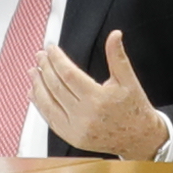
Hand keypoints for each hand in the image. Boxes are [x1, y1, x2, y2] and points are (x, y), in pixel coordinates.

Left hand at [30, 26, 169, 162]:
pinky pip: (50, 119)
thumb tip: (115, 35)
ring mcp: (76, 129)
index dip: (57, 59)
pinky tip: (34, 92)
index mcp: (98, 99)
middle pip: (56, 87)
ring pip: (49, 104)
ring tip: (33, 71)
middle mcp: (84, 116)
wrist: (139, 138)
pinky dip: (40, 105)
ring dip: (38, 86)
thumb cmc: (134, 108)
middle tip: (40, 55)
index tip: (51, 49)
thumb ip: (117, 57)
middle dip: (45, 68)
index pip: (68, 74)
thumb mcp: (129, 80)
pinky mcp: (71, 138)